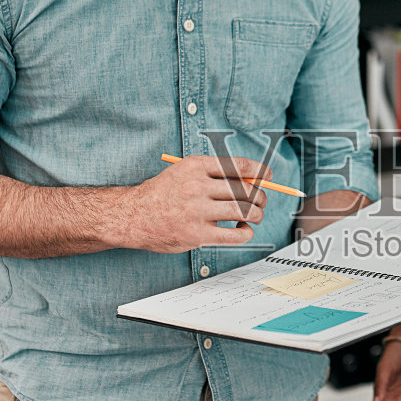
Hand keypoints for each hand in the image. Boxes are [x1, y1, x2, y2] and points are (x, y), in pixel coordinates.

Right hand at [118, 156, 269, 251]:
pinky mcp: (198, 235)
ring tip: (253, 217)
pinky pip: (235, 234)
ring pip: (244, 211)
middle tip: (260, 202)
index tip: (267, 177)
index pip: (239, 166)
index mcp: (196, 166)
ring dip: (256, 215)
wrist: (133, 216)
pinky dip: (246, 233)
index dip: (260, 172)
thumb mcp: (184, 172)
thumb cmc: (163, 194)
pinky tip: (242, 230)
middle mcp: (197, 186)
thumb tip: (252, 181)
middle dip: (261, 197)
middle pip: (246, 190)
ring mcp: (197, 211)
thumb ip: (213, 174)